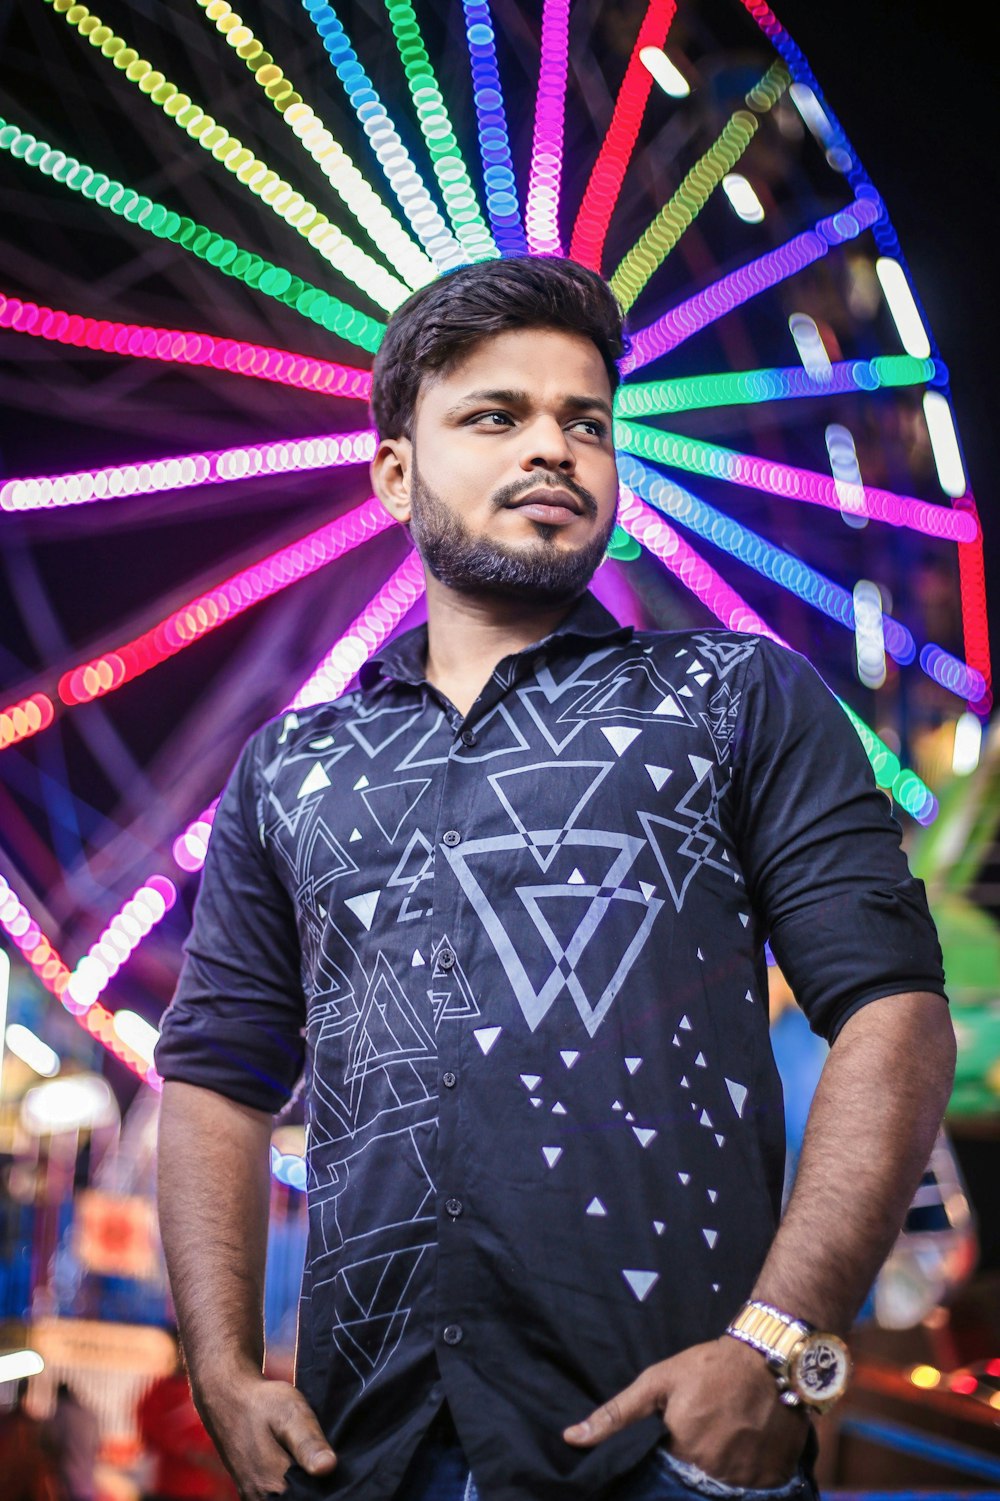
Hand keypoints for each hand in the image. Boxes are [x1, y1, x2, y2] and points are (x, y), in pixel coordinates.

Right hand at [197, 1368, 335, 1500]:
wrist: (227, 1397)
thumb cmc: (262, 1403)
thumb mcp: (291, 1414)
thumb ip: (308, 1443)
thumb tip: (328, 1468)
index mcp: (273, 1486)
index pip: (311, 1497)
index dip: (325, 1486)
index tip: (328, 1465)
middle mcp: (261, 1499)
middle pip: (298, 1497)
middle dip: (313, 1485)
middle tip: (317, 1456)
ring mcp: (253, 1497)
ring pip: (285, 1497)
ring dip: (300, 1484)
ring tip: (306, 1458)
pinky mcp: (250, 1491)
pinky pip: (274, 1496)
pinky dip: (287, 1484)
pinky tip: (292, 1464)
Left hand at [563, 1337, 808, 1487]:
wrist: (769, 1358)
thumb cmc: (708, 1367)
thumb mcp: (658, 1382)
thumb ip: (616, 1414)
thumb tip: (572, 1438)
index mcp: (682, 1450)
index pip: (661, 1478)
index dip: (663, 1463)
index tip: (668, 1447)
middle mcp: (713, 1471)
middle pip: (692, 1485)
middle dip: (691, 1468)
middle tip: (700, 1438)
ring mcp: (746, 1479)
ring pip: (721, 1488)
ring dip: (718, 1472)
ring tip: (720, 1442)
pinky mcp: (772, 1478)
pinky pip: (751, 1491)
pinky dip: (744, 1477)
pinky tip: (742, 1451)